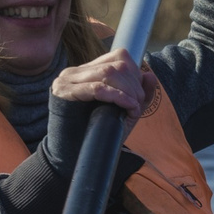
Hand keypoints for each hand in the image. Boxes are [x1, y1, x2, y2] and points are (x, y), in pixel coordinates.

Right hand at [45, 49, 158, 173]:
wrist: (74, 156)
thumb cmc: (99, 133)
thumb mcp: (126, 112)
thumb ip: (141, 95)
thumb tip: (150, 75)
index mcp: (88, 71)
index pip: (119, 57)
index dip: (135, 74)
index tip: (138, 97)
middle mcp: (75, 72)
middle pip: (117, 65)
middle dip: (134, 86)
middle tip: (136, 106)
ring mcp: (67, 80)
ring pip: (108, 73)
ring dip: (128, 91)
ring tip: (132, 108)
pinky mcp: (63, 92)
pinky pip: (97, 88)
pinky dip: (117, 96)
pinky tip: (128, 107)